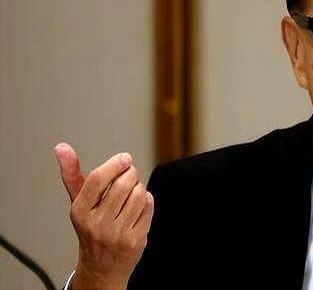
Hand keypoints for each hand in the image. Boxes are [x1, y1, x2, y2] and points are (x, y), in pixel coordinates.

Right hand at [55, 143, 153, 289]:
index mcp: (80, 212)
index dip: (115, 164)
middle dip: (131, 174)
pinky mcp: (135, 240)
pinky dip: (147, 201)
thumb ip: (72, 173)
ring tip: (131, 194)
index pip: (98, 178)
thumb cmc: (91, 228)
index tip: (124, 158)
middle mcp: (97, 224)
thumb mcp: (79, 202)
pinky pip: (149, 206)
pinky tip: (137, 207)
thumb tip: (61, 147)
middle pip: (124, 183)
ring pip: (138, 194)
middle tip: (129, 175)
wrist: (101, 267)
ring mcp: (117, 234)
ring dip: (139, 188)